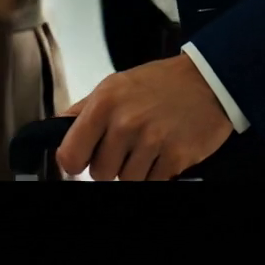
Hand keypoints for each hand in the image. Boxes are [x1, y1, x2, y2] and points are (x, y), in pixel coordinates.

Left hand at [56, 55, 233, 180]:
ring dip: (135, 170)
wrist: (208, 80)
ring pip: (126, 181)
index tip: (85, 156)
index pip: (70, 155)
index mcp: (104, 103)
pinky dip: (157, 174)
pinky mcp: (175, 158)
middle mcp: (125, 123)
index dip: (76, 160)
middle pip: (99, 174)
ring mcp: (151, 141)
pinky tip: (163, 152)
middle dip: (111, 164)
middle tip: (127, 145)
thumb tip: (57, 129)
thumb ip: (85, 109)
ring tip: (148, 146)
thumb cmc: (160, 82)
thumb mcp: (116, 84)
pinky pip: (153, 184)